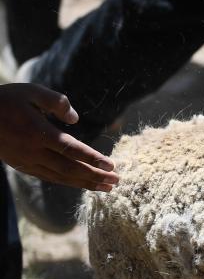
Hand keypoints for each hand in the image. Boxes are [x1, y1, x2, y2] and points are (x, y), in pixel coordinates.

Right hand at [0, 84, 117, 190]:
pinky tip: (84, 184)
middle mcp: (34, 151)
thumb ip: (56, 101)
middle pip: (71, 168)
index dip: (93, 158)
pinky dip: (69, 182)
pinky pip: (50, 177)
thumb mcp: (31, 91)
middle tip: (117, 181)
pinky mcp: (23, 166)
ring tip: (107, 187)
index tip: (112, 165)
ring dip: (86, 184)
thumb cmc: (6, 100)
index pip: (71, 149)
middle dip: (96, 176)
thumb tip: (75, 118)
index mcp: (38, 132)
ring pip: (61, 177)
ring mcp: (28, 161)